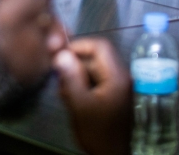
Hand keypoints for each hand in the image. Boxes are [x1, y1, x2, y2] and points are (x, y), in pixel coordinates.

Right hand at [54, 38, 132, 154]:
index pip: (100, 46)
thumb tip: (61, 54)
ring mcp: (118, 86)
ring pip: (94, 69)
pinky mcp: (113, 95)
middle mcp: (121, 77)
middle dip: (75, 63)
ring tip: (62, 89)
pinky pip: (97, 81)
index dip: (79, 45)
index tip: (60, 54)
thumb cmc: (97, 132)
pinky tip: (70, 96)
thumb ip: (71, 78)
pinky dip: (83, 84)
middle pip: (96, 57)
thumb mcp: (80, 105)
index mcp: (117, 76)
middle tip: (57, 75)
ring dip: (77, 75)